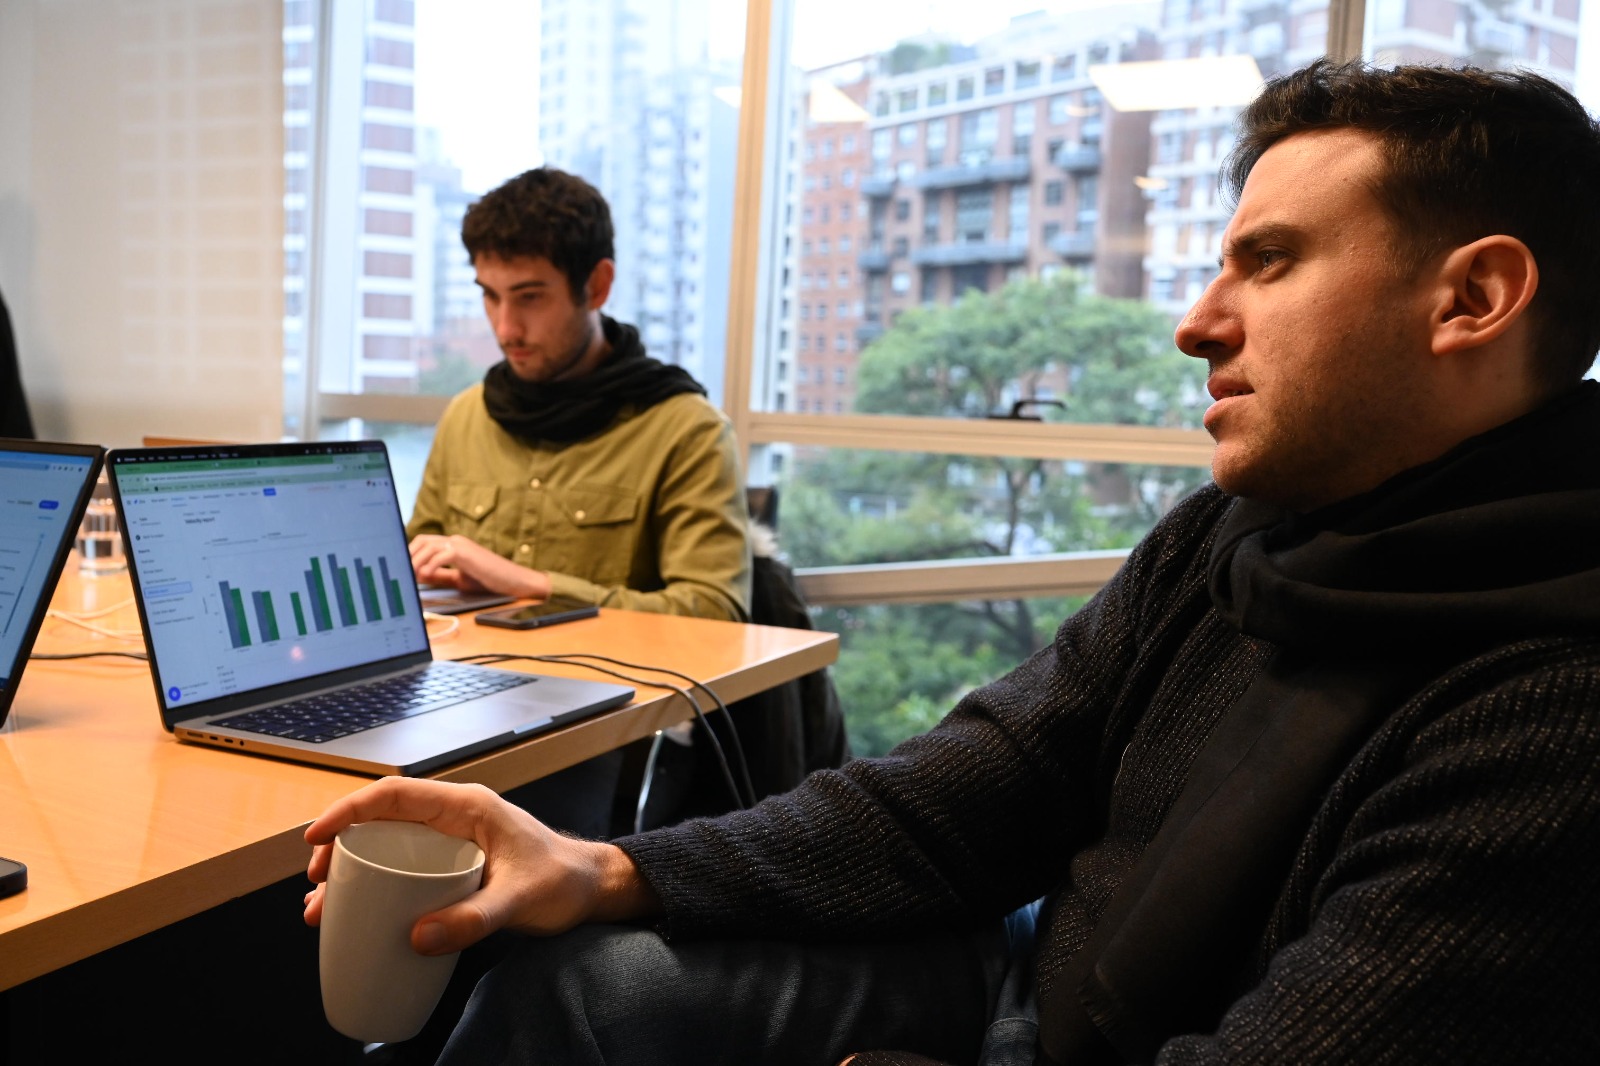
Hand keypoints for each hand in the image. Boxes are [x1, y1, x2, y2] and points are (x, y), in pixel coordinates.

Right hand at [303, 778, 658, 954]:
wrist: (590, 887)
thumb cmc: (563, 880)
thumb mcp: (520, 899)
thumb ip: (474, 917)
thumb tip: (418, 936)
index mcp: (466, 806)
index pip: (395, 794)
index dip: (348, 810)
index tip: (316, 836)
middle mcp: (453, 816)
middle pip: (380, 818)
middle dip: (339, 845)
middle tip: (314, 883)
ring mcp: (450, 838)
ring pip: (386, 843)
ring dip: (351, 869)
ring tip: (322, 905)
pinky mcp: (451, 862)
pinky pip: (402, 864)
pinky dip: (374, 884)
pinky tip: (357, 912)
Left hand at [408, 534, 550, 599]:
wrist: (514, 582)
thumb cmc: (490, 580)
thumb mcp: (460, 579)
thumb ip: (441, 575)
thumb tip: (419, 576)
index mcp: (453, 546)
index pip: (424, 543)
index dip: (409, 553)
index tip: (399, 567)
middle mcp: (455, 541)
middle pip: (422, 540)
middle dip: (408, 555)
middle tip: (399, 571)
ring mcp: (461, 545)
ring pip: (428, 546)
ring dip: (415, 561)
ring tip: (408, 575)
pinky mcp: (466, 552)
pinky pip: (442, 554)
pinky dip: (430, 565)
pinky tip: (425, 576)